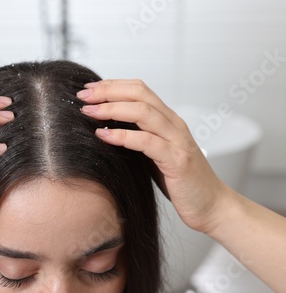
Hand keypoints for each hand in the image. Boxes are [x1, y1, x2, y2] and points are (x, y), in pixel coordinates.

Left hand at [77, 79, 230, 233]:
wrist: (211, 206)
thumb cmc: (179, 181)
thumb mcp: (153, 154)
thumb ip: (137, 138)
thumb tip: (104, 128)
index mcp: (167, 120)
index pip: (139, 89)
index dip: (112, 85)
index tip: (88, 89)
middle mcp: (173, 124)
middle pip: (139, 93)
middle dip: (107, 91)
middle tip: (82, 95)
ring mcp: (177, 140)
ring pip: (143, 112)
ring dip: (111, 109)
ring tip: (88, 112)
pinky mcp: (177, 160)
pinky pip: (147, 142)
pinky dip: (122, 136)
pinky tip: (102, 135)